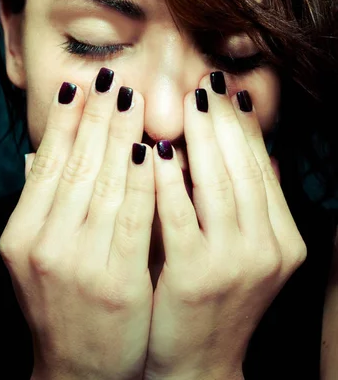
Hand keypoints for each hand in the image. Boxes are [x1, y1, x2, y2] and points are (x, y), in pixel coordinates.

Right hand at [0, 68, 154, 379]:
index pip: (47, 164)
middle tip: (112, 79)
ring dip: (120, 135)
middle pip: (75, 165)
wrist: (79, 370)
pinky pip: (133, 217)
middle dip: (96, 117)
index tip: (81, 86)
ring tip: (133, 98)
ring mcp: (78, 264)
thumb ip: (42, 202)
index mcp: (22, 234)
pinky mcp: (116, 281)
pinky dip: (142, 179)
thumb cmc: (63, 302)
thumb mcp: (38, 254)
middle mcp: (43, 245)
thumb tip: (41, 149)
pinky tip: (151, 148)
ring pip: (104, 183)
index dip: (65, 121)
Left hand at [144, 71, 306, 379]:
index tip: (227, 93)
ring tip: (188, 104)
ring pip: (219, 185)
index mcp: (283, 238)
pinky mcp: (196, 276)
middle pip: (244, 168)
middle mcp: (268, 248)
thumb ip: (254, 204)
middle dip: (224, 122)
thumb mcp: (247, 251)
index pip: (262, 168)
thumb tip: (259, 151)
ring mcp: (235, 263)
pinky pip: (181, 215)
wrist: (197, 362)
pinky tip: (155, 151)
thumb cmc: (216, 297)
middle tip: (206, 85)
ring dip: (202, 139)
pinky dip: (169, 179)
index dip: (245, 127)